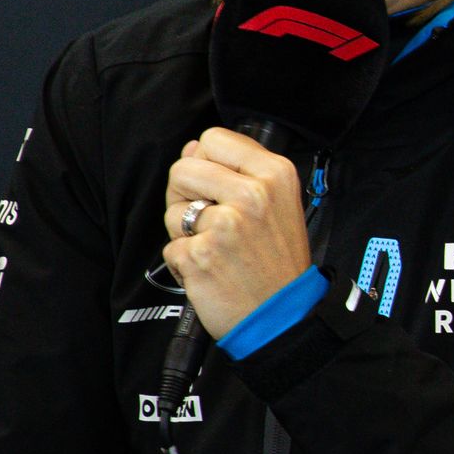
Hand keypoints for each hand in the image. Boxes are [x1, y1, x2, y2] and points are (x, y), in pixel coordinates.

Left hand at [162, 128, 312, 337]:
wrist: (283, 314)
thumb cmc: (279, 262)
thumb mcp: (279, 203)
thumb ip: (238, 170)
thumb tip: (192, 149)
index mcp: (275, 174)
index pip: (214, 139)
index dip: (207, 162)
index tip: (218, 186)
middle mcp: (252, 194)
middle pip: (183, 168)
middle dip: (187, 195)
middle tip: (212, 221)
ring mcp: (225, 225)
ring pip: (173, 210)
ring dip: (185, 232)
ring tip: (216, 247)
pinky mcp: (200, 255)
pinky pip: (170, 247)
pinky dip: (184, 262)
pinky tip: (210, 269)